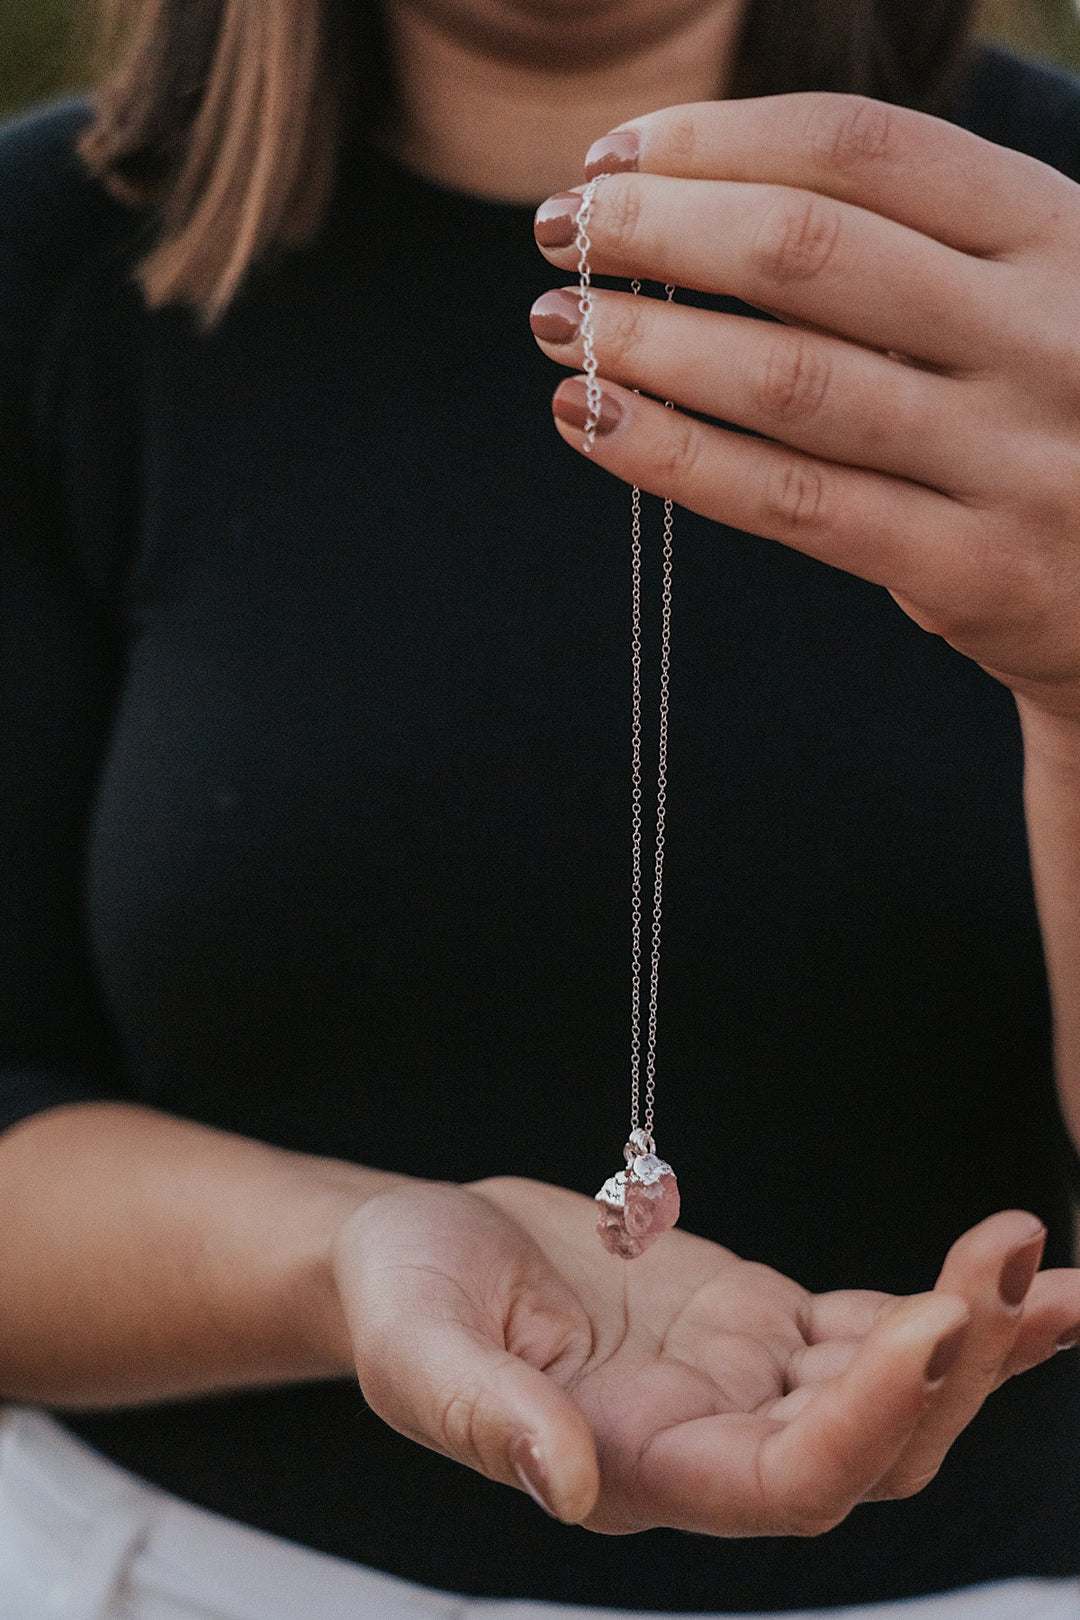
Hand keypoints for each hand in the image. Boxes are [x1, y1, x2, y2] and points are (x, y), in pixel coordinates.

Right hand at [331, 1176, 1079, 1533]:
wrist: (416, 1247)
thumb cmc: (401, 1298)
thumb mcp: (417, 1348)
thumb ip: (484, 1418)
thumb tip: (562, 1487)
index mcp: (640, 1469)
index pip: (790, 1480)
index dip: (870, 1418)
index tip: (934, 1322)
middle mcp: (713, 1444)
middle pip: (874, 1443)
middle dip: (956, 1368)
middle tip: (1009, 1263)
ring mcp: (745, 1381)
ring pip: (894, 1386)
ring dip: (977, 1332)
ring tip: (1038, 1254)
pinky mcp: (758, 1321)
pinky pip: (874, 1322)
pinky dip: (947, 1300)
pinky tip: (1015, 1265)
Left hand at [530, 94, 1079, 721]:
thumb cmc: (1057, 417)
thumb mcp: (1031, 296)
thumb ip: (912, 248)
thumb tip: (693, 198)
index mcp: (1057, 234)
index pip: (862, 149)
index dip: (717, 139)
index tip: (614, 155)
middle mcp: (1041, 337)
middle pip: (808, 252)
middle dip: (658, 228)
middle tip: (559, 229)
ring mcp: (1009, 460)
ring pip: (786, 382)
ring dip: (646, 341)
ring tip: (558, 320)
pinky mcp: (967, 570)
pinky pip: (791, 503)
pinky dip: (673, 457)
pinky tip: (593, 418)